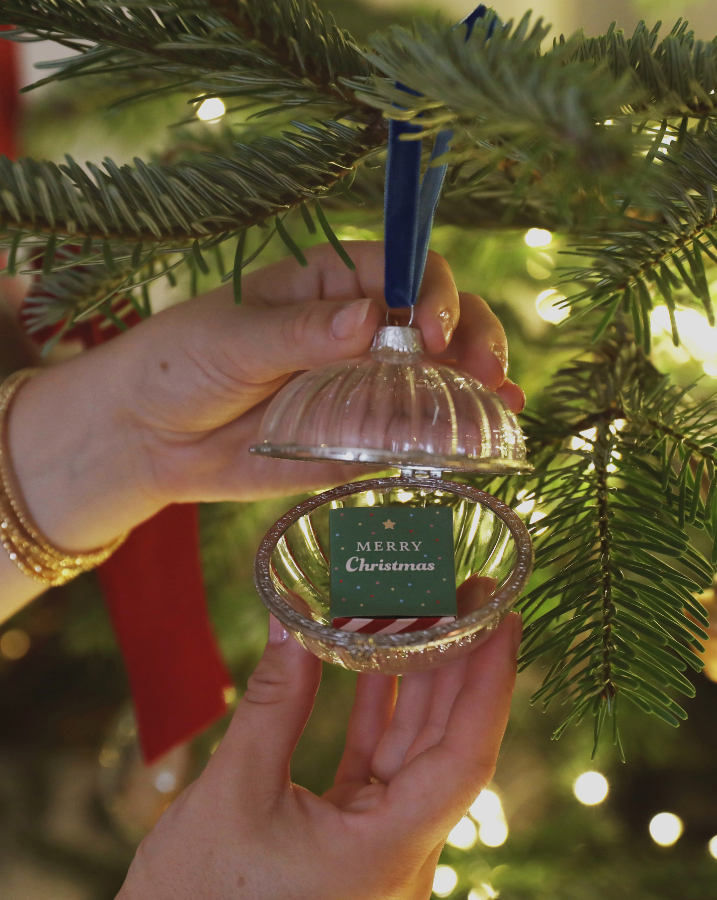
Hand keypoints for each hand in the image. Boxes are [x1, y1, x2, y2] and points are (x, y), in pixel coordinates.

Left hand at [114, 241, 523, 503]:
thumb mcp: (231, 339)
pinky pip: (410, 434)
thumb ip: (300, 332)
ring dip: (477, 386)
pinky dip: (447, 438)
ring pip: (436, 377)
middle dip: (472, 338)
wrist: (148, 439)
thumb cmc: (179, 365)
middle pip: (439, 319)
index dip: (433, 292)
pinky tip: (477, 445)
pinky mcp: (358, 438)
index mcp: (328, 285)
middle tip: (482, 371)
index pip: (403, 270)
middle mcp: (357, 331)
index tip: (434, 332)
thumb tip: (371, 318)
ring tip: (502, 406)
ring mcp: (363, 386)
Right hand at [118, 593, 520, 899]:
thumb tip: (292, 616)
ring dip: (422, 684)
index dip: (490, 682)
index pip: (465, 756)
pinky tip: (379, 664)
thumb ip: (274, 701)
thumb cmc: (197, 898)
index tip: (504, 618)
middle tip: (468, 595)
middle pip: (448, 745)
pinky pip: (380, 767)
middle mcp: (399, 855)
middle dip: (462, 665)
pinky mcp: (352, 840)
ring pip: (416, 753)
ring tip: (430, 614)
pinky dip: (381, 714)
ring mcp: (378, 848)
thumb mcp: (235, 791)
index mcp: (388, 853)